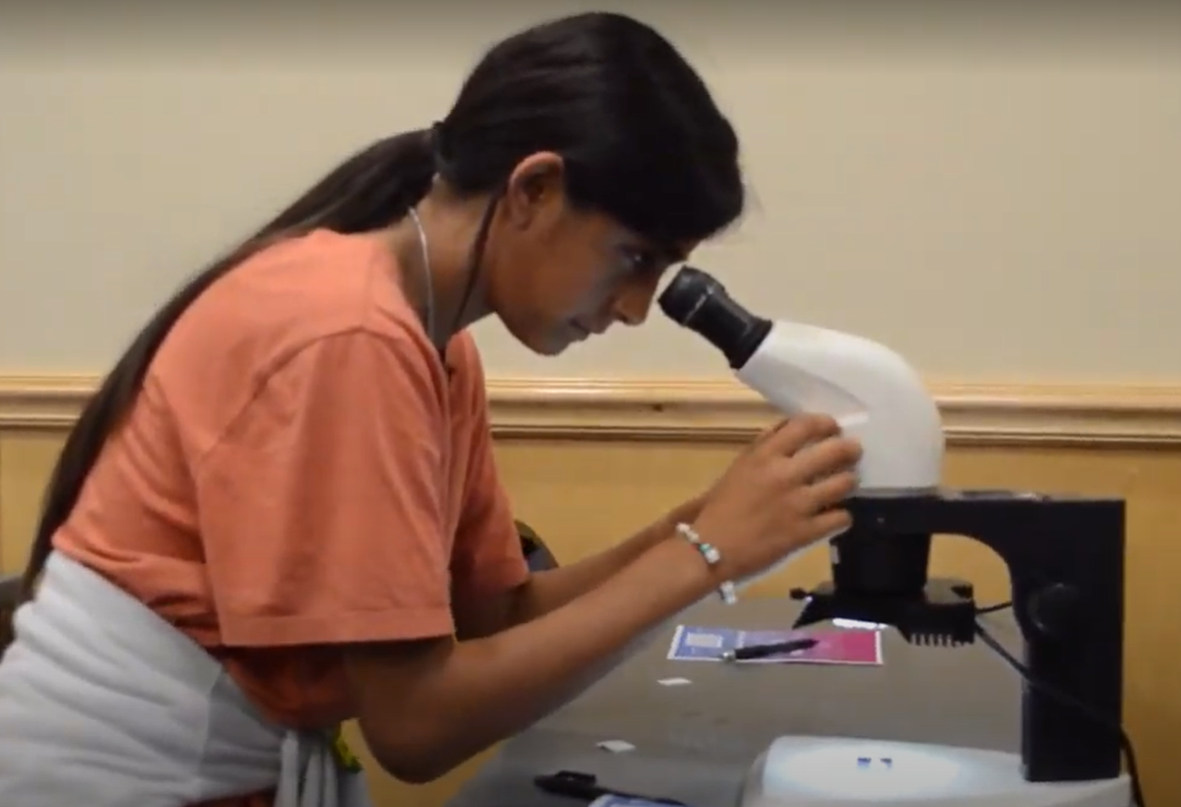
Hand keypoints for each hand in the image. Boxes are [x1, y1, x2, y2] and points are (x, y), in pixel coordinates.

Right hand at [688, 414, 861, 584]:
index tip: (833, 428)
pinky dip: (841, 515)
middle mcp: (785, 474)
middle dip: (850, 450)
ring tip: (845, 484)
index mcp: (765, 455)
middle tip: (852, 453)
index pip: (806, 425)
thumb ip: (765, 448)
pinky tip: (834, 515)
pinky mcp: (805, 532)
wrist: (710, 549)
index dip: (826, 423)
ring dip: (849, 481)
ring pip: (844, 483)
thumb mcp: (740, 468)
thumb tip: (791, 432)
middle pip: (834, 451)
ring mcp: (798, 504)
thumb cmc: (720, 507)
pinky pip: (841, 517)